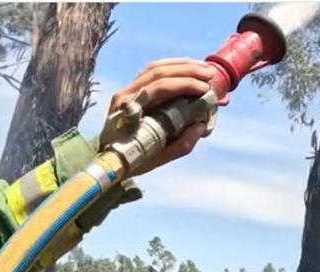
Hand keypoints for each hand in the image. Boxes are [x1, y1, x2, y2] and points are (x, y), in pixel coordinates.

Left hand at [108, 58, 217, 175]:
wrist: (109, 159)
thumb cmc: (134, 159)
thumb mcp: (159, 157)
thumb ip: (182, 143)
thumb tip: (201, 124)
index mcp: (128, 109)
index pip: (159, 88)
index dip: (183, 85)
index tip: (204, 90)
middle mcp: (125, 95)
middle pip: (158, 72)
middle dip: (187, 70)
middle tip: (210, 75)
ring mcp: (126, 89)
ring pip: (155, 67)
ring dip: (182, 65)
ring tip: (204, 69)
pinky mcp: (131, 88)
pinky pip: (152, 71)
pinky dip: (172, 66)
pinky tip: (188, 67)